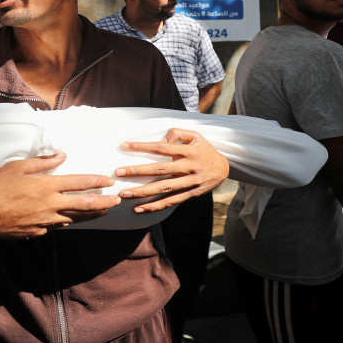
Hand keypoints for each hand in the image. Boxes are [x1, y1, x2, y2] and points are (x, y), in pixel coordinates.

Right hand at [0, 152, 120, 239]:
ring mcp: (45, 221)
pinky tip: (72, 220)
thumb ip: (41, 162)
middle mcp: (51, 205)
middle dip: (103, 202)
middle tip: (117, 200)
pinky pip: (57, 226)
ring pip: (74, 218)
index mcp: (47, 186)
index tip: (108, 180)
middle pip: (84, 204)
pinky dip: (67, 221)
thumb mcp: (17, 166)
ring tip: (103, 212)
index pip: (79, 183)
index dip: (97, 181)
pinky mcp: (38, 231)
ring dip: (91, 215)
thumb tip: (61, 156)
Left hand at [114, 128, 228, 213]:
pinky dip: (155, 206)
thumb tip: (161, 140)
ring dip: (143, 192)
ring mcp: (190, 182)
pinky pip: (171, 202)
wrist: (224, 168)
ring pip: (164, 188)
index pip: (161, 147)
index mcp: (189, 151)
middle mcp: (189, 167)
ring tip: (125, 194)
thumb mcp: (195, 136)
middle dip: (137, 171)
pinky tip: (139, 209)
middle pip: (160, 169)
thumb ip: (177, 133)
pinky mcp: (191, 195)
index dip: (142, 146)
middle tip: (118, 173)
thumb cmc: (204, 149)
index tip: (124, 146)